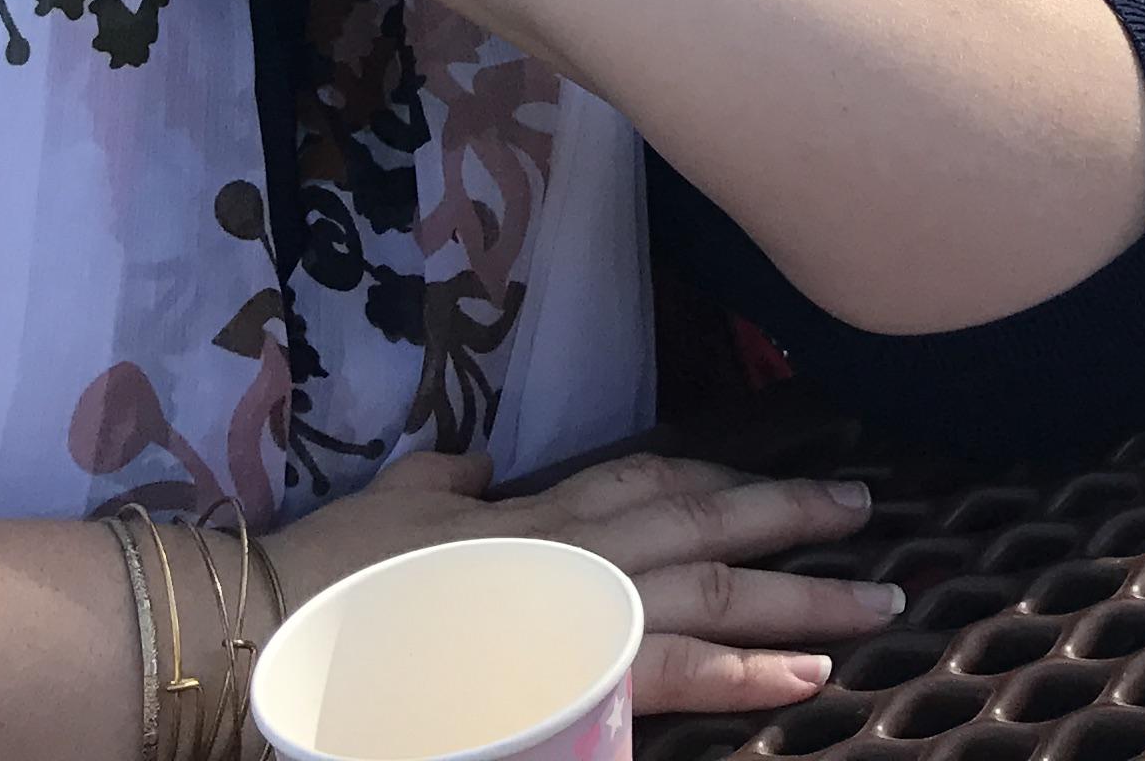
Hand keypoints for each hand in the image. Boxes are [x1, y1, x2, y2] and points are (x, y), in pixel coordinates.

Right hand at [275, 448, 893, 712]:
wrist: (274, 628)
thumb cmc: (324, 575)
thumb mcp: (389, 505)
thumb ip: (442, 483)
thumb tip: (474, 466)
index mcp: (532, 513)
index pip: (647, 480)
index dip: (719, 481)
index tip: (775, 482)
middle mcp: (571, 548)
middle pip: (705, 523)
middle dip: (789, 518)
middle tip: (865, 513)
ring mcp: (574, 607)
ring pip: (714, 591)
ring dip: (800, 597)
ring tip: (870, 604)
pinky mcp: (567, 670)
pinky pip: (676, 669)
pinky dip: (745, 671)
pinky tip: (800, 677)